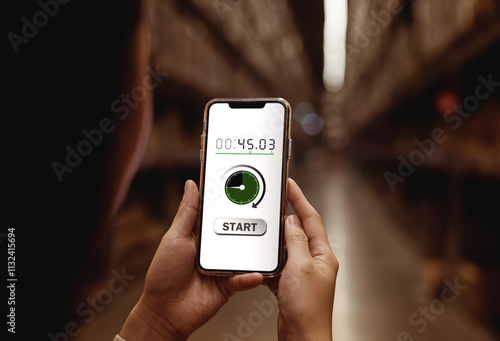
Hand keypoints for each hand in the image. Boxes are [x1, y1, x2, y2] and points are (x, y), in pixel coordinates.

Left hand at [119, 180, 262, 340]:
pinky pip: (244, 278)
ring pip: (244, 253)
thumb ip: (187, 213)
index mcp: (200, 234)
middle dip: (247, 220)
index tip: (241, 184)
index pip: (217, 213)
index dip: (228, 200)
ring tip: (268, 238)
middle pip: (235, 230)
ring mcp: (223, 265)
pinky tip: (256, 272)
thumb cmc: (163, 274)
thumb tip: (191, 185)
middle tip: (263, 208)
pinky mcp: (229, 284)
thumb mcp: (175, 237)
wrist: (164, 311)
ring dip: (254, 249)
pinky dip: (251, 276)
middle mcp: (214, 248)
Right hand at [267, 178, 338, 340]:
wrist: (302, 336)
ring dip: (276, 238)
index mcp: (323, 254)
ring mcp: (303, 272)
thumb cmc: (307, 308)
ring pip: (288, 247)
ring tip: (266, 226)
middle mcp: (315, 261)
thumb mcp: (300, 267)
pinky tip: (263, 258)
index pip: (311, 218)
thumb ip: (295, 241)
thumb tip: (292, 221)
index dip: (299, 199)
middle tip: (275, 199)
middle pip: (300, 230)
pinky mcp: (291, 283)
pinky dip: (271, 258)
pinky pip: (280, 264)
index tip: (290, 184)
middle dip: (286, 215)